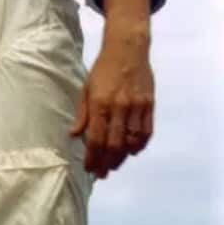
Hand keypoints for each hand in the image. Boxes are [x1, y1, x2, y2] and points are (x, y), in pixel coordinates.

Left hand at [70, 0, 153, 178]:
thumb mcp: (86, 88)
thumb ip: (82, 113)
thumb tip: (74, 135)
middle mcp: (118, 107)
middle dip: (106, 162)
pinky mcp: (149, 106)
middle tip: (101, 174)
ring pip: (131, 141)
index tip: (89, 168)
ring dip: (122, 157)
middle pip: (114, 144)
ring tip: (113, 165)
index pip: (95, 137)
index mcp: (99, 103)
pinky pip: (146, 132)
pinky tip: (131, 151)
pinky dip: (139, 145)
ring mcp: (136, 107)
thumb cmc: (102, 69)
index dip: (92, 156)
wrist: (128, 50)